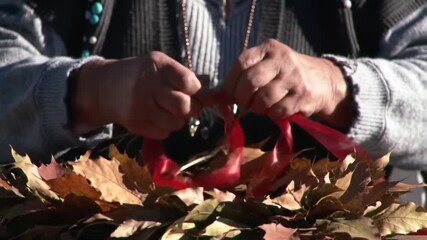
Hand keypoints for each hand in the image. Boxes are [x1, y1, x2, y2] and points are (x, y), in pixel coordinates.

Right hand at [72, 52, 206, 138]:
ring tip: (168, 110)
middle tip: (186, 106)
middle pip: (184, 106)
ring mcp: (140, 106)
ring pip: (176, 123)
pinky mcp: (135, 124)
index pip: (189, 82)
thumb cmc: (143, 75)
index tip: (196, 92)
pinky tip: (157, 117)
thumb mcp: (163, 67)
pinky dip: (166, 128)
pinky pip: (164, 133)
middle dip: (191, 109)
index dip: (198, 91)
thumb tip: (214, 96)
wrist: (107, 87)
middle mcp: (148, 85)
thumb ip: (187, 78)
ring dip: (178, 119)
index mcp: (158, 66)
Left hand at [223, 39, 350, 128]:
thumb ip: (242, 77)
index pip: (241, 62)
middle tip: (244, 104)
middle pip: (250, 81)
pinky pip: (278, 111)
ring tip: (261, 107)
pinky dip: (272, 115)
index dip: (229, 82)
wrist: (323, 81)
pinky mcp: (303, 96)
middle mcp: (282, 60)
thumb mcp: (266, 67)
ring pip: (263, 99)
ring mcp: (294, 78)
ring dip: (257, 109)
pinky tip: (275, 110)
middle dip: (242, 98)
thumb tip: (215, 97)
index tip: (227, 94)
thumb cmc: (285, 75)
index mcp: (269, 49)